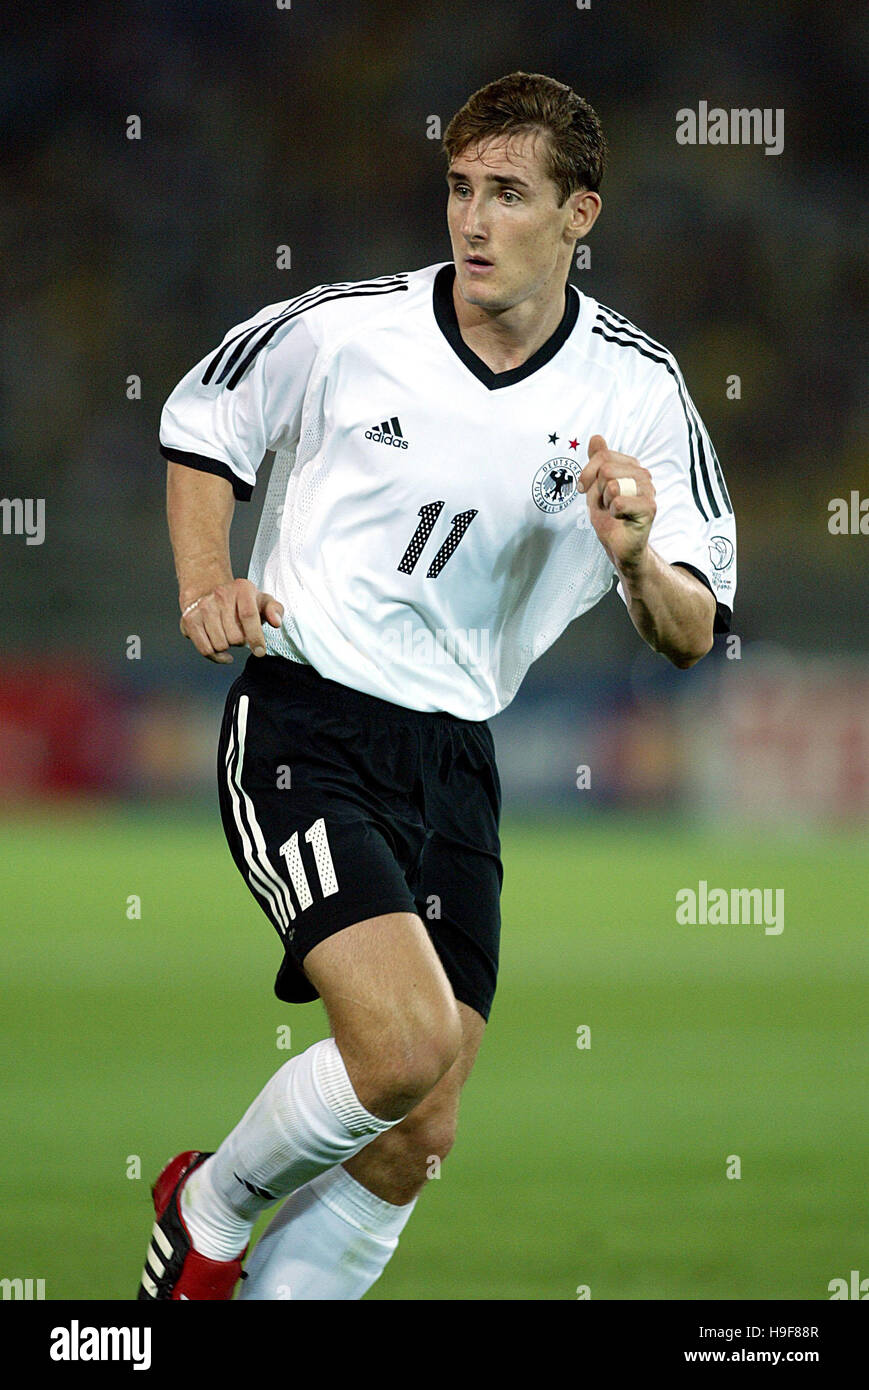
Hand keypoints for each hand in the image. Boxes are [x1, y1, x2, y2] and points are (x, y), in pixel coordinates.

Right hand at [179, 578, 283, 663]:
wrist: (212, 594)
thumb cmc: (243, 603)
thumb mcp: (263, 602)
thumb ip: (275, 610)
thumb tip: (276, 622)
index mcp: (242, 588)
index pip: (248, 616)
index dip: (255, 637)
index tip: (260, 651)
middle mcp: (220, 595)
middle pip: (235, 637)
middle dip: (241, 641)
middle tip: (240, 633)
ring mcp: (203, 607)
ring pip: (220, 645)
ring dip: (228, 647)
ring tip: (229, 636)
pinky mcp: (190, 620)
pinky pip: (206, 650)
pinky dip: (216, 656)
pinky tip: (223, 653)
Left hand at [579, 434, 655, 570]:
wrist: (618, 545)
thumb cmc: (609, 517)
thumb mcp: (595, 486)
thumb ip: (596, 462)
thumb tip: (596, 437)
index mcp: (631, 466)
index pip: (602, 455)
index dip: (587, 474)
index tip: (585, 489)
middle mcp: (643, 474)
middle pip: (606, 469)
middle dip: (596, 491)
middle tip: (605, 504)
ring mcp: (648, 490)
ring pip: (612, 484)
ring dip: (605, 502)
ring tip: (613, 511)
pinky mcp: (649, 507)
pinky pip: (618, 502)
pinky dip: (612, 514)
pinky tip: (620, 519)